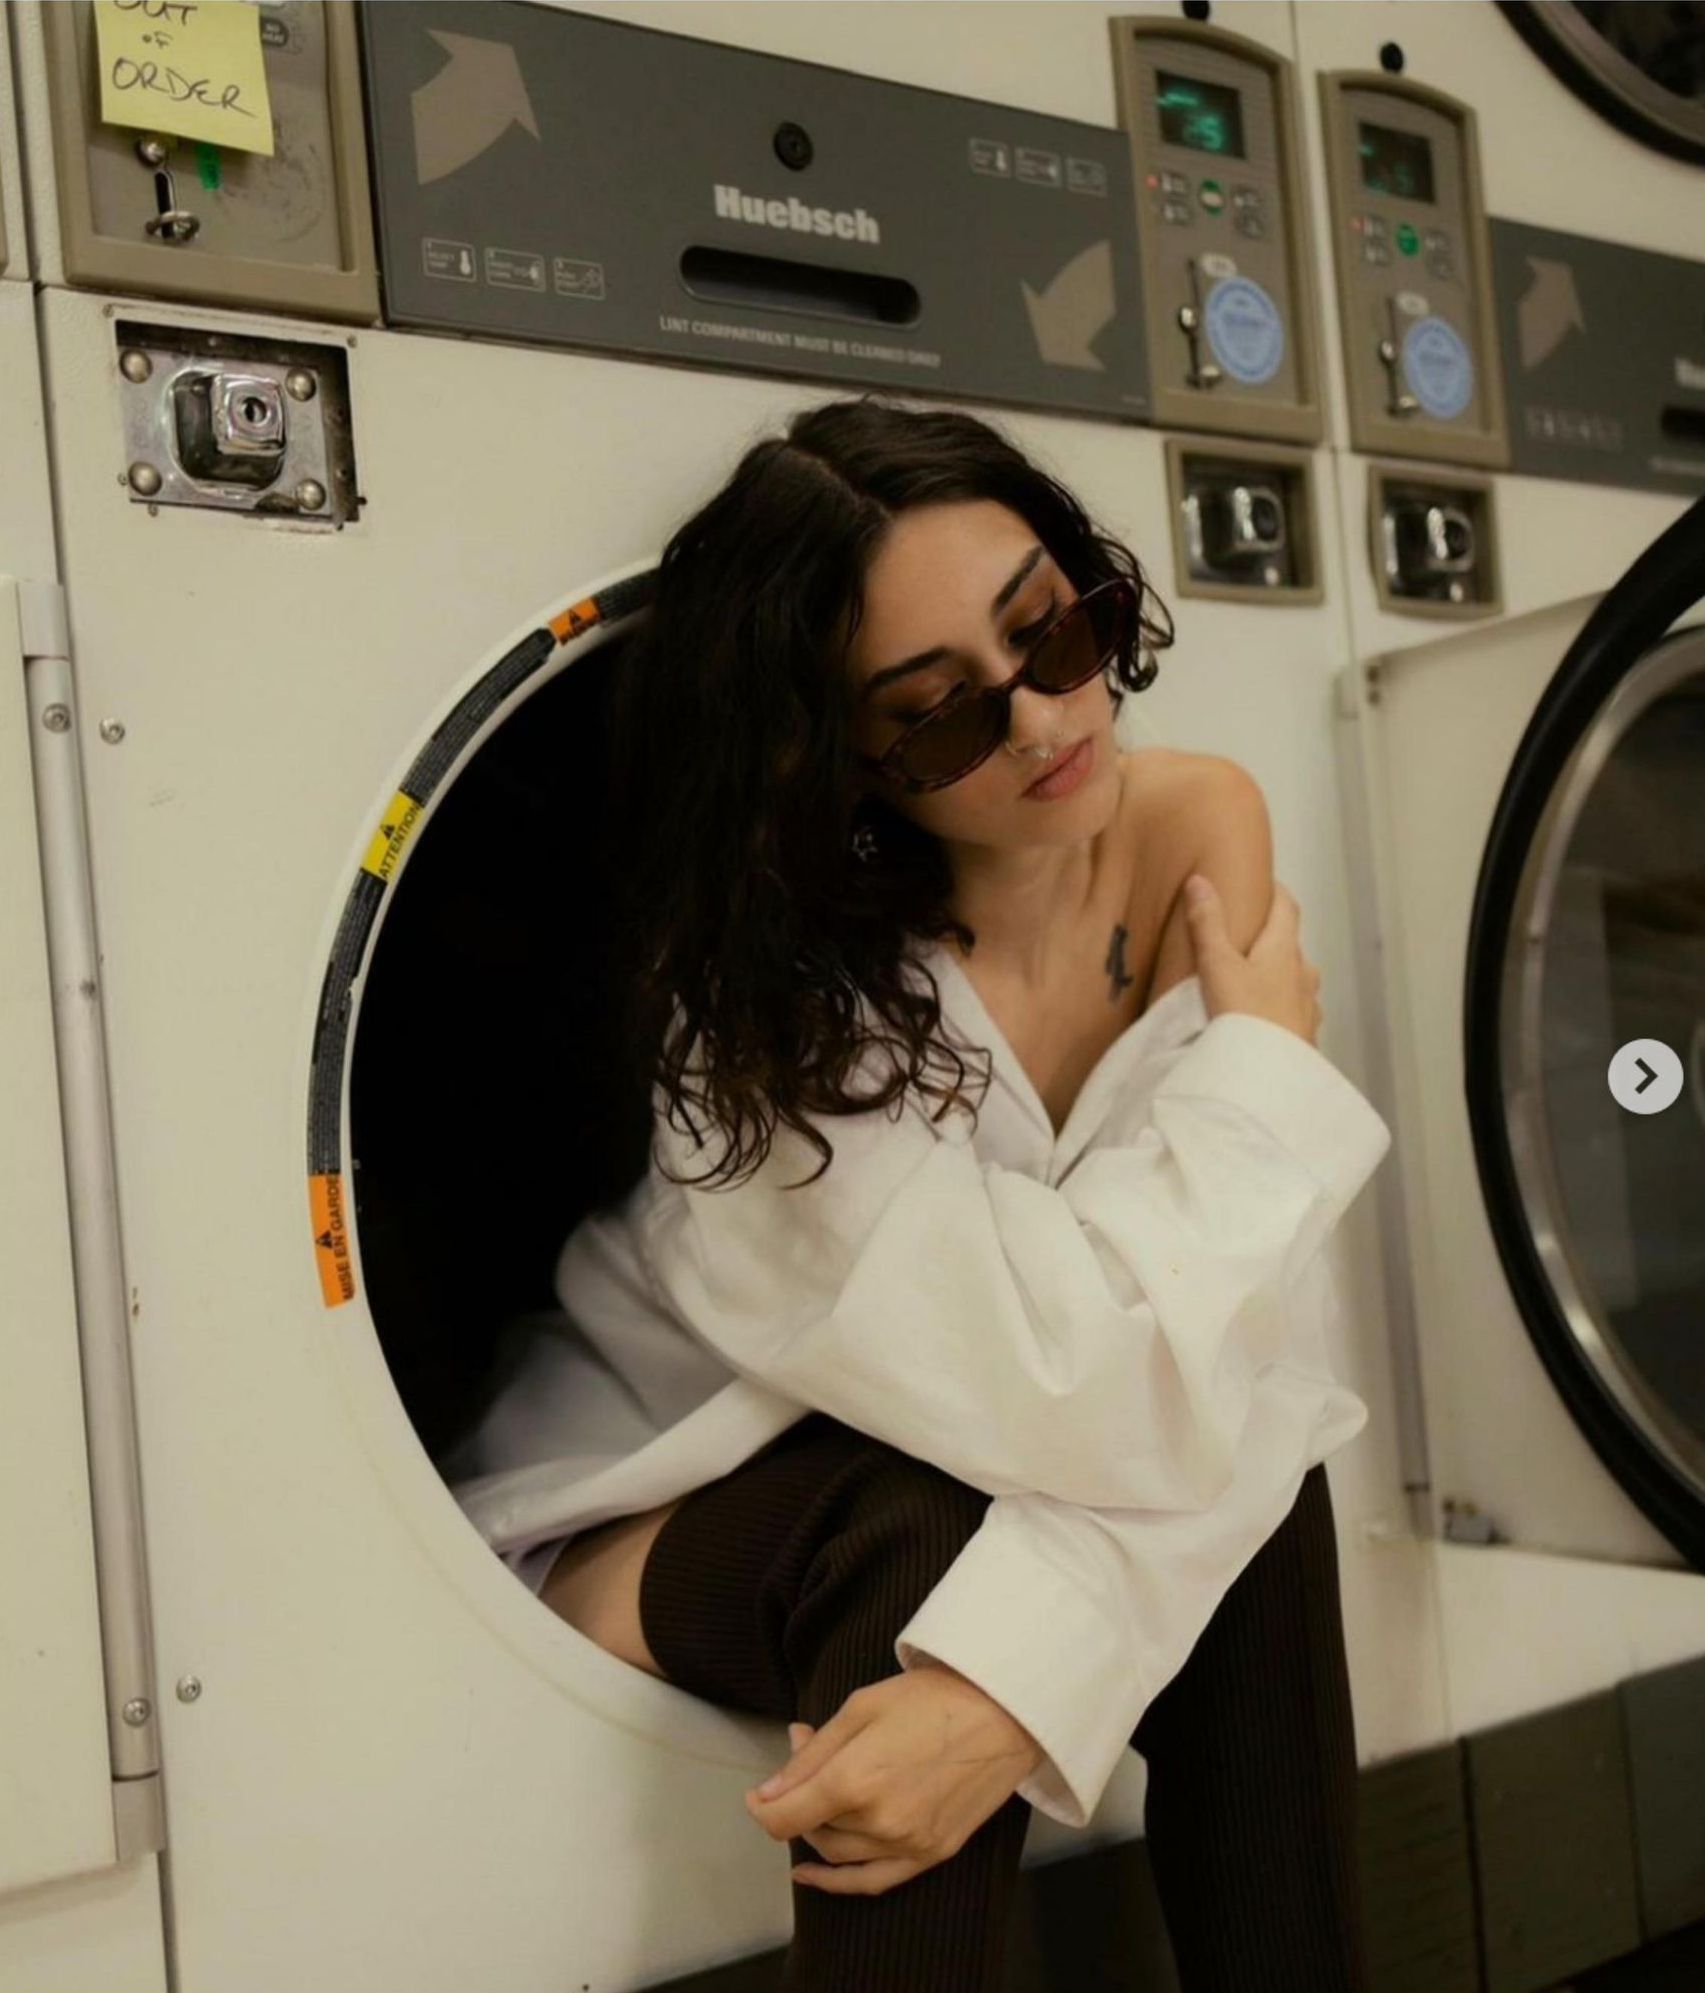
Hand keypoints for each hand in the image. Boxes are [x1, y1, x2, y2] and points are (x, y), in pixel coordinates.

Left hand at [742, 1659, 1042, 1895]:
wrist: (1001, 1711)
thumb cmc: (931, 1698)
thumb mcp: (860, 1707)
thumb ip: (812, 1754)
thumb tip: (771, 1789)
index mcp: (855, 1780)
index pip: (785, 1817)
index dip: (762, 1807)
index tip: (757, 1793)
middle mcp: (878, 1822)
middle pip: (813, 1828)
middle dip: (798, 1797)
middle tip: (807, 1756)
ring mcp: (908, 1843)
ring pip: (839, 1853)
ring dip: (819, 1828)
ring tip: (824, 1791)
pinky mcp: (931, 1854)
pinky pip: (873, 1881)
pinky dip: (838, 1882)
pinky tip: (813, 1874)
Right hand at [1184, 873, 1322, 1044]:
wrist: (1270, 1078)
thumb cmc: (1245, 1016)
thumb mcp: (1217, 966)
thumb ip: (1208, 924)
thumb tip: (1200, 880)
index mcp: (1284, 950)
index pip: (1287, 907)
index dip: (1275, 891)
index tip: (1257, 883)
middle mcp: (1304, 974)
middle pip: (1289, 945)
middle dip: (1269, 936)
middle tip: (1241, 935)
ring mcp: (1308, 1006)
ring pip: (1294, 980)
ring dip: (1275, 974)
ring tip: (1248, 979)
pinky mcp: (1305, 1035)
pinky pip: (1293, 1010)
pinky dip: (1278, 1005)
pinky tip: (1261, 1018)